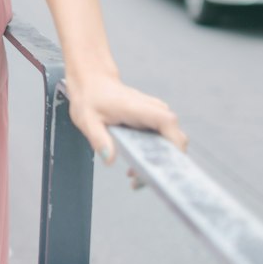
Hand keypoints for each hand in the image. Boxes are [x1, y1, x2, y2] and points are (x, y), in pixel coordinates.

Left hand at [65, 71, 186, 188]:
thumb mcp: (87, 121)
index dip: (173, 145)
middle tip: (138, 181)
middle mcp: (153, 109)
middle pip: (174, 138)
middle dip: (164, 163)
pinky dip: (154, 155)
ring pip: (170, 141)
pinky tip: (135, 168)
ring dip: (159, 161)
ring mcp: (156, 114)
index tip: (163, 167)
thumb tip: (109, 159)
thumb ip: (99, 139)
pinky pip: (163, 139)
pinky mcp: (154, 120)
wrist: (92, 82)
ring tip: (134, 178)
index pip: (168, 123)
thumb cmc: (90, 99)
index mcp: (139, 108)